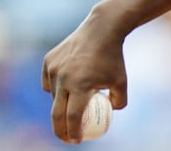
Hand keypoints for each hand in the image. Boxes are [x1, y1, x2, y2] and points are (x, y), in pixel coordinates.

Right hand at [41, 17, 128, 143]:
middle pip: (56, 114)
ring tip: (76, 97)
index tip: (76, 141)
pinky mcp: (48, 61)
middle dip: (60, 131)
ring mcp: (53, 69)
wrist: (101, 29)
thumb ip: (119, 102)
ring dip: (61, 103)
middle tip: (66, 137)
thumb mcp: (122, 81)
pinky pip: (49, 81)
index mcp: (81, 86)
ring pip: (54, 96)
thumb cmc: (114, 57)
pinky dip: (56, 87)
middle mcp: (64, 79)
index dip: (73, 133)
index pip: (73, 118)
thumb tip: (110, 114)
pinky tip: (68, 83)